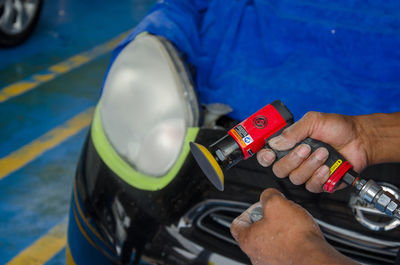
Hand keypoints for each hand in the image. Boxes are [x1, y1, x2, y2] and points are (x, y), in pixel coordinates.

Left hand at [230, 188, 359, 264]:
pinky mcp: (284, 264)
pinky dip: (289, 242)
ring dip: (279, 230)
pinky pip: (283, 250)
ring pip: (270, 241)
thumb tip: (268, 195)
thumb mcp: (276, 203)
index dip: (249, 210)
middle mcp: (256, 255)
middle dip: (267, 219)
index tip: (260, 206)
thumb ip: (268, 195)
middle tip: (278, 213)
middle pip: (255, 231)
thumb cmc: (295, 236)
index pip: (237, 224)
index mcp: (247, 240)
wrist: (314, 257)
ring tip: (291, 224)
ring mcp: (270, 262)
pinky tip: (299, 236)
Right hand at [256, 111, 368, 192]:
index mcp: (288, 145)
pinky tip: (327, 167)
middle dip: (293, 160)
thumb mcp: (314, 121)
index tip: (271, 154)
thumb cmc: (338, 128)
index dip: (265, 157)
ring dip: (310, 165)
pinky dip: (319, 176)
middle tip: (307, 148)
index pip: (267, 155)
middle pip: (279, 169)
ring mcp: (306, 172)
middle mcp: (294, 160)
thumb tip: (275, 143)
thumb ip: (293, 131)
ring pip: (295, 178)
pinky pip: (311, 186)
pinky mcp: (319, 182)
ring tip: (324, 153)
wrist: (360, 139)